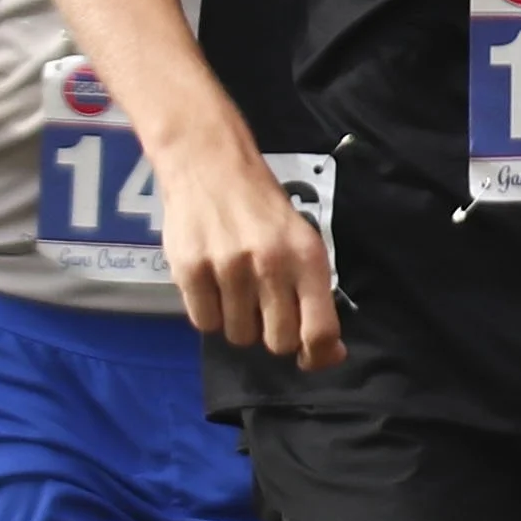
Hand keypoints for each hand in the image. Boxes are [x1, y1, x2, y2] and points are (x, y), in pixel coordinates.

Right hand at [160, 128, 345, 369]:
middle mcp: (271, 264)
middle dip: (273, 334)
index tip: (308, 354)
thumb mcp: (302, 243)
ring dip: (238, 321)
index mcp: (307, 258)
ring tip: (234, 287)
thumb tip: (329, 353)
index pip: (319, 331)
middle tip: (264, 308)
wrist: (209, 165)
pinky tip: (212, 284)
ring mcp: (229, 268)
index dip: (316, 355)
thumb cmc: (261, 210)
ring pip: (239, 335)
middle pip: (278, 342)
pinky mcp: (191, 270)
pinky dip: (209, 312)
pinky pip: (204, 323)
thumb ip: (315, 297)